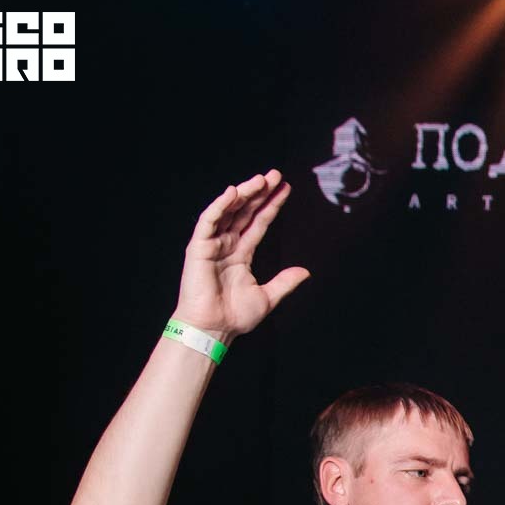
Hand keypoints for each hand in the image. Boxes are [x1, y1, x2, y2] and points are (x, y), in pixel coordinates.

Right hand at [171, 169, 310, 341]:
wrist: (214, 329)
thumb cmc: (234, 316)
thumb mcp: (268, 297)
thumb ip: (285, 282)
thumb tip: (305, 271)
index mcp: (241, 254)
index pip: (258, 223)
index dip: (271, 206)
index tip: (285, 189)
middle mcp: (227, 245)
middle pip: (245, 212)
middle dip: (260, 193)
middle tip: (276, 175)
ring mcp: (212, 244)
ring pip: (229, 212)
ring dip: (244, 194)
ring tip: (261, 180)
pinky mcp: (198, 247)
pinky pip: (209, 222)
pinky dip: (220, 206)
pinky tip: (234, 193)